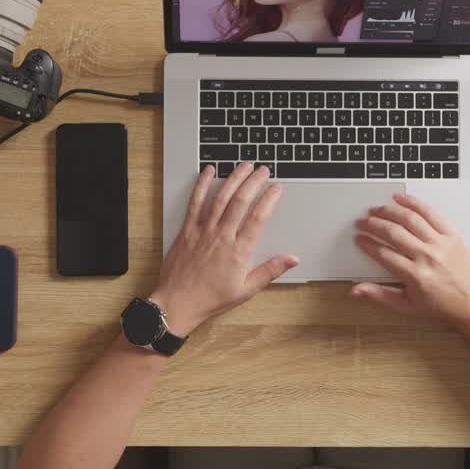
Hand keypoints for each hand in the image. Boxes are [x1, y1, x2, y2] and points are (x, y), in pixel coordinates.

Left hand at [152, 162, 298, 334]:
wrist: (177, 304)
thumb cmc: (210, 299)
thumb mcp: (246, 290)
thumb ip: (270, 271)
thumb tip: (292, 259)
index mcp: (238, 252)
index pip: (258, 218)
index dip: (269, 199)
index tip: (277, 188)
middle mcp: (221, 237)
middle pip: (241, 201)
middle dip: (254, 182)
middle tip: (264, 170)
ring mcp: (203, 231)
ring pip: (221, 198)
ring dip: (234, 178)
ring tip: (245, 165)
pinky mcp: (187, 230)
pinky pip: (195, 202)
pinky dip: (202, 185)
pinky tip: (209, 172)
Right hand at [351, 192, 469, 330]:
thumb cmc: (443, 306)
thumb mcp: (407, 307)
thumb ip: (380, 296)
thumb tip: (356, 291)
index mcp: (415, 276)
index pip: (383, 253)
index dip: (367, 244)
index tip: (359, 239)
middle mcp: (427, 256)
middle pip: (393, 233)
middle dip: (373, 225)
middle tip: (362, 222)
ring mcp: (441, 244)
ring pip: (409, 219)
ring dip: (389, 211)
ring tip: (376, 209)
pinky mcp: (452, 235)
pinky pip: (431, 213)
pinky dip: (414, 203)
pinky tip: (401, 199)